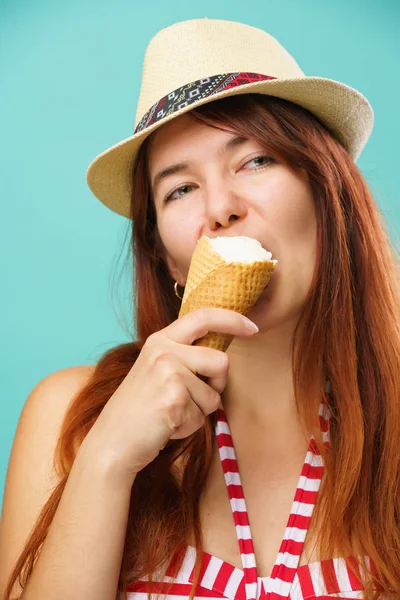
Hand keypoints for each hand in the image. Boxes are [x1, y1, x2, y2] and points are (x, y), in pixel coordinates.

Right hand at [79, 308, 258, 482]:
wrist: (112, 442)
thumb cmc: (140, 411)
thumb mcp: (156, 371)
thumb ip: (184, 357)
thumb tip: (221, 354)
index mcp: (159, 341)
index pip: (203, 316)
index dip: (231, 319)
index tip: (251, 326)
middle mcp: (163, 351)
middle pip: (221, 361)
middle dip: (216, 385)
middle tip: (190, 399)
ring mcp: (168, 372)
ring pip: (214, 393)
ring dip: (200, 410)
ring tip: (172, 413)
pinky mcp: (174, 398)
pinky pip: (203, 415)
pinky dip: (190, 426)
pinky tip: (167, 425)